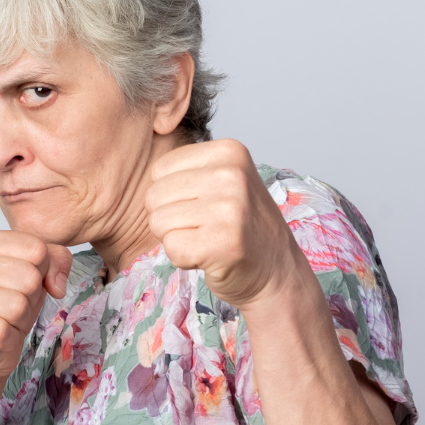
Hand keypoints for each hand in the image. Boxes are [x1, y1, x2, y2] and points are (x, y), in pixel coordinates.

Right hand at [0, 230, 73, 380]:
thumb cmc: (8, 305)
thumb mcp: (38, 274)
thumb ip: (56, 260)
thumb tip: (56, 285)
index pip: (36, 248)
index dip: (41, 272)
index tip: (22, 283)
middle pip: (29, 278)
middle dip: (31, 299)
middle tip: (14, 307)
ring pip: (18, 306)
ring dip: (21, 320)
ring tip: (5, 321)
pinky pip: (4, 331)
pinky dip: (9, 338)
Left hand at [146, 138, 300, 308]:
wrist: (277, 273)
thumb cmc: (242, 228)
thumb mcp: (224, 182)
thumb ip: (189, 171)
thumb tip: (146, 163)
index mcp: (229, 152)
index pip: (160, 169)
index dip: (172, 196)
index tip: (203, 207)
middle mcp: (231, 174)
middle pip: (154, 196)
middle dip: (171, 219)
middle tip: (205, 228)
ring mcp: (229, 208)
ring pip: (158, 222)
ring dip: (177, 240)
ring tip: (208, 241)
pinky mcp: (223, 242)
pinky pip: (171, 248)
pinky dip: (184, 259)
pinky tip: (210, 257)